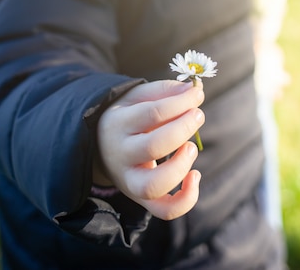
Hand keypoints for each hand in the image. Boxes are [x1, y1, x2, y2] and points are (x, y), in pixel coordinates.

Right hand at [96, 80, 204, 219]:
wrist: (101, 143)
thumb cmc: (128, 115)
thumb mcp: (138, 96)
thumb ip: (165, 91)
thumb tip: (194, 90)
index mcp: (118, 123)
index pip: (153, 113)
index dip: (180, 103)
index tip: (197, 94)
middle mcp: (120, 154)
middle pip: (153, 146)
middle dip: (183, 128)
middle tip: (198, 115)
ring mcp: (128, 181)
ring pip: (154, 185)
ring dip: (181, 165)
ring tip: (191, 147)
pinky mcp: (141, 198)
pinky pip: (164, 210)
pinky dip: (186, 199)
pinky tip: (195, 175)